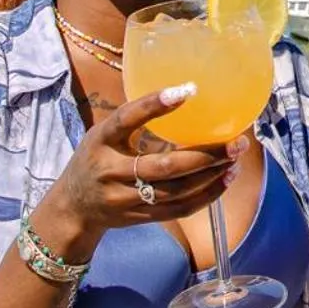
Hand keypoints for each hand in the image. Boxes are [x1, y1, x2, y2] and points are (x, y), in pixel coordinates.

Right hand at [36, 85, 238, 257]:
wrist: (73, 208)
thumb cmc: (95, 160)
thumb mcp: (103, 135)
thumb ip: (134, 121)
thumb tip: (184, 95)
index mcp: (100, 141)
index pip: (125, 120)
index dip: (153, 105)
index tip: (188, 90)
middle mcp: (112, 171)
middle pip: (163, 167)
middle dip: (205, 155)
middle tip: (236, 142)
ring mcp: (126, 199)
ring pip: (176, 191)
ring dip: (211, 176)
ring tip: (236, 159)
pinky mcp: (140, 217)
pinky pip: (179, 209)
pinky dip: (206, 196)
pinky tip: (225, 180)